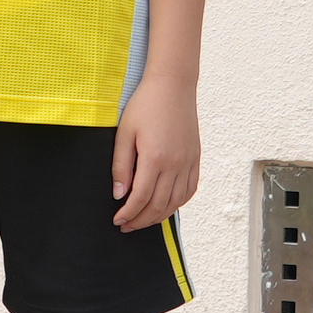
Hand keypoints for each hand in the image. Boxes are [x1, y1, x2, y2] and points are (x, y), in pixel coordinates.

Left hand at [108, 73, 197, 231]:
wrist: (173, 86)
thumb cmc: (145, 105)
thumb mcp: (125, 133)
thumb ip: (121, 166)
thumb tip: (119, 195)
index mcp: (155, 158)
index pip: (141, 198)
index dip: (128, 214)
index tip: (117, 220)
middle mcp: (175, 164)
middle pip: (159, 205)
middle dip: (140, 220)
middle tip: (126, 226)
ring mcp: (188, 162)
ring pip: (175, 202)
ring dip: (158, 216)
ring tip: (142, 220)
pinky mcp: (195, 158)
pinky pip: (190, 190)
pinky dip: (177, 204)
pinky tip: (165, 207)